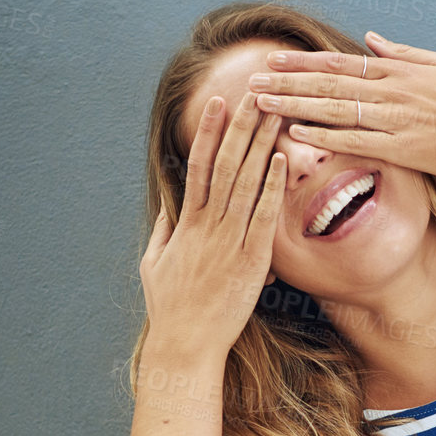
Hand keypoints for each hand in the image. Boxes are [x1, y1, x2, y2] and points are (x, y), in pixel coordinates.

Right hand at [138, 96, 285, 362]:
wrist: (185, 345)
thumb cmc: (170, 309)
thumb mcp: (155, 264)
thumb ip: (165, 232)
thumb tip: (169, 209)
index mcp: (186, 223)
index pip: (199, 165)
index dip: (209, 131)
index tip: (218, 101)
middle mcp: (207, 225)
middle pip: (226, 163)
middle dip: (242, 125)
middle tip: (258, 90)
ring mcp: (228, 242)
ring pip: (245, 182)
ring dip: (261, 143)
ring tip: (275, 111)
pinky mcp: (249, 262)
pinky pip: (262, 217)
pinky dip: (271, 188)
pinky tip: (280, 161)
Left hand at [250, 30, 435, 184]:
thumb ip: (403, 53)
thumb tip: (370, 39)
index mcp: (398, 70)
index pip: (339, 62)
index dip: (303, 62)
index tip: (273, 60)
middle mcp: (391, 91)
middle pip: (327, 82)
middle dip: (286, 81)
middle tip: (251, 80)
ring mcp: (394, 119)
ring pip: (333, 109)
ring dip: (294, 106)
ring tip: (260, 104)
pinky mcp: (402, 148)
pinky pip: (354, 141)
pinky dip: (324, 137)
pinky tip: (295, 135)